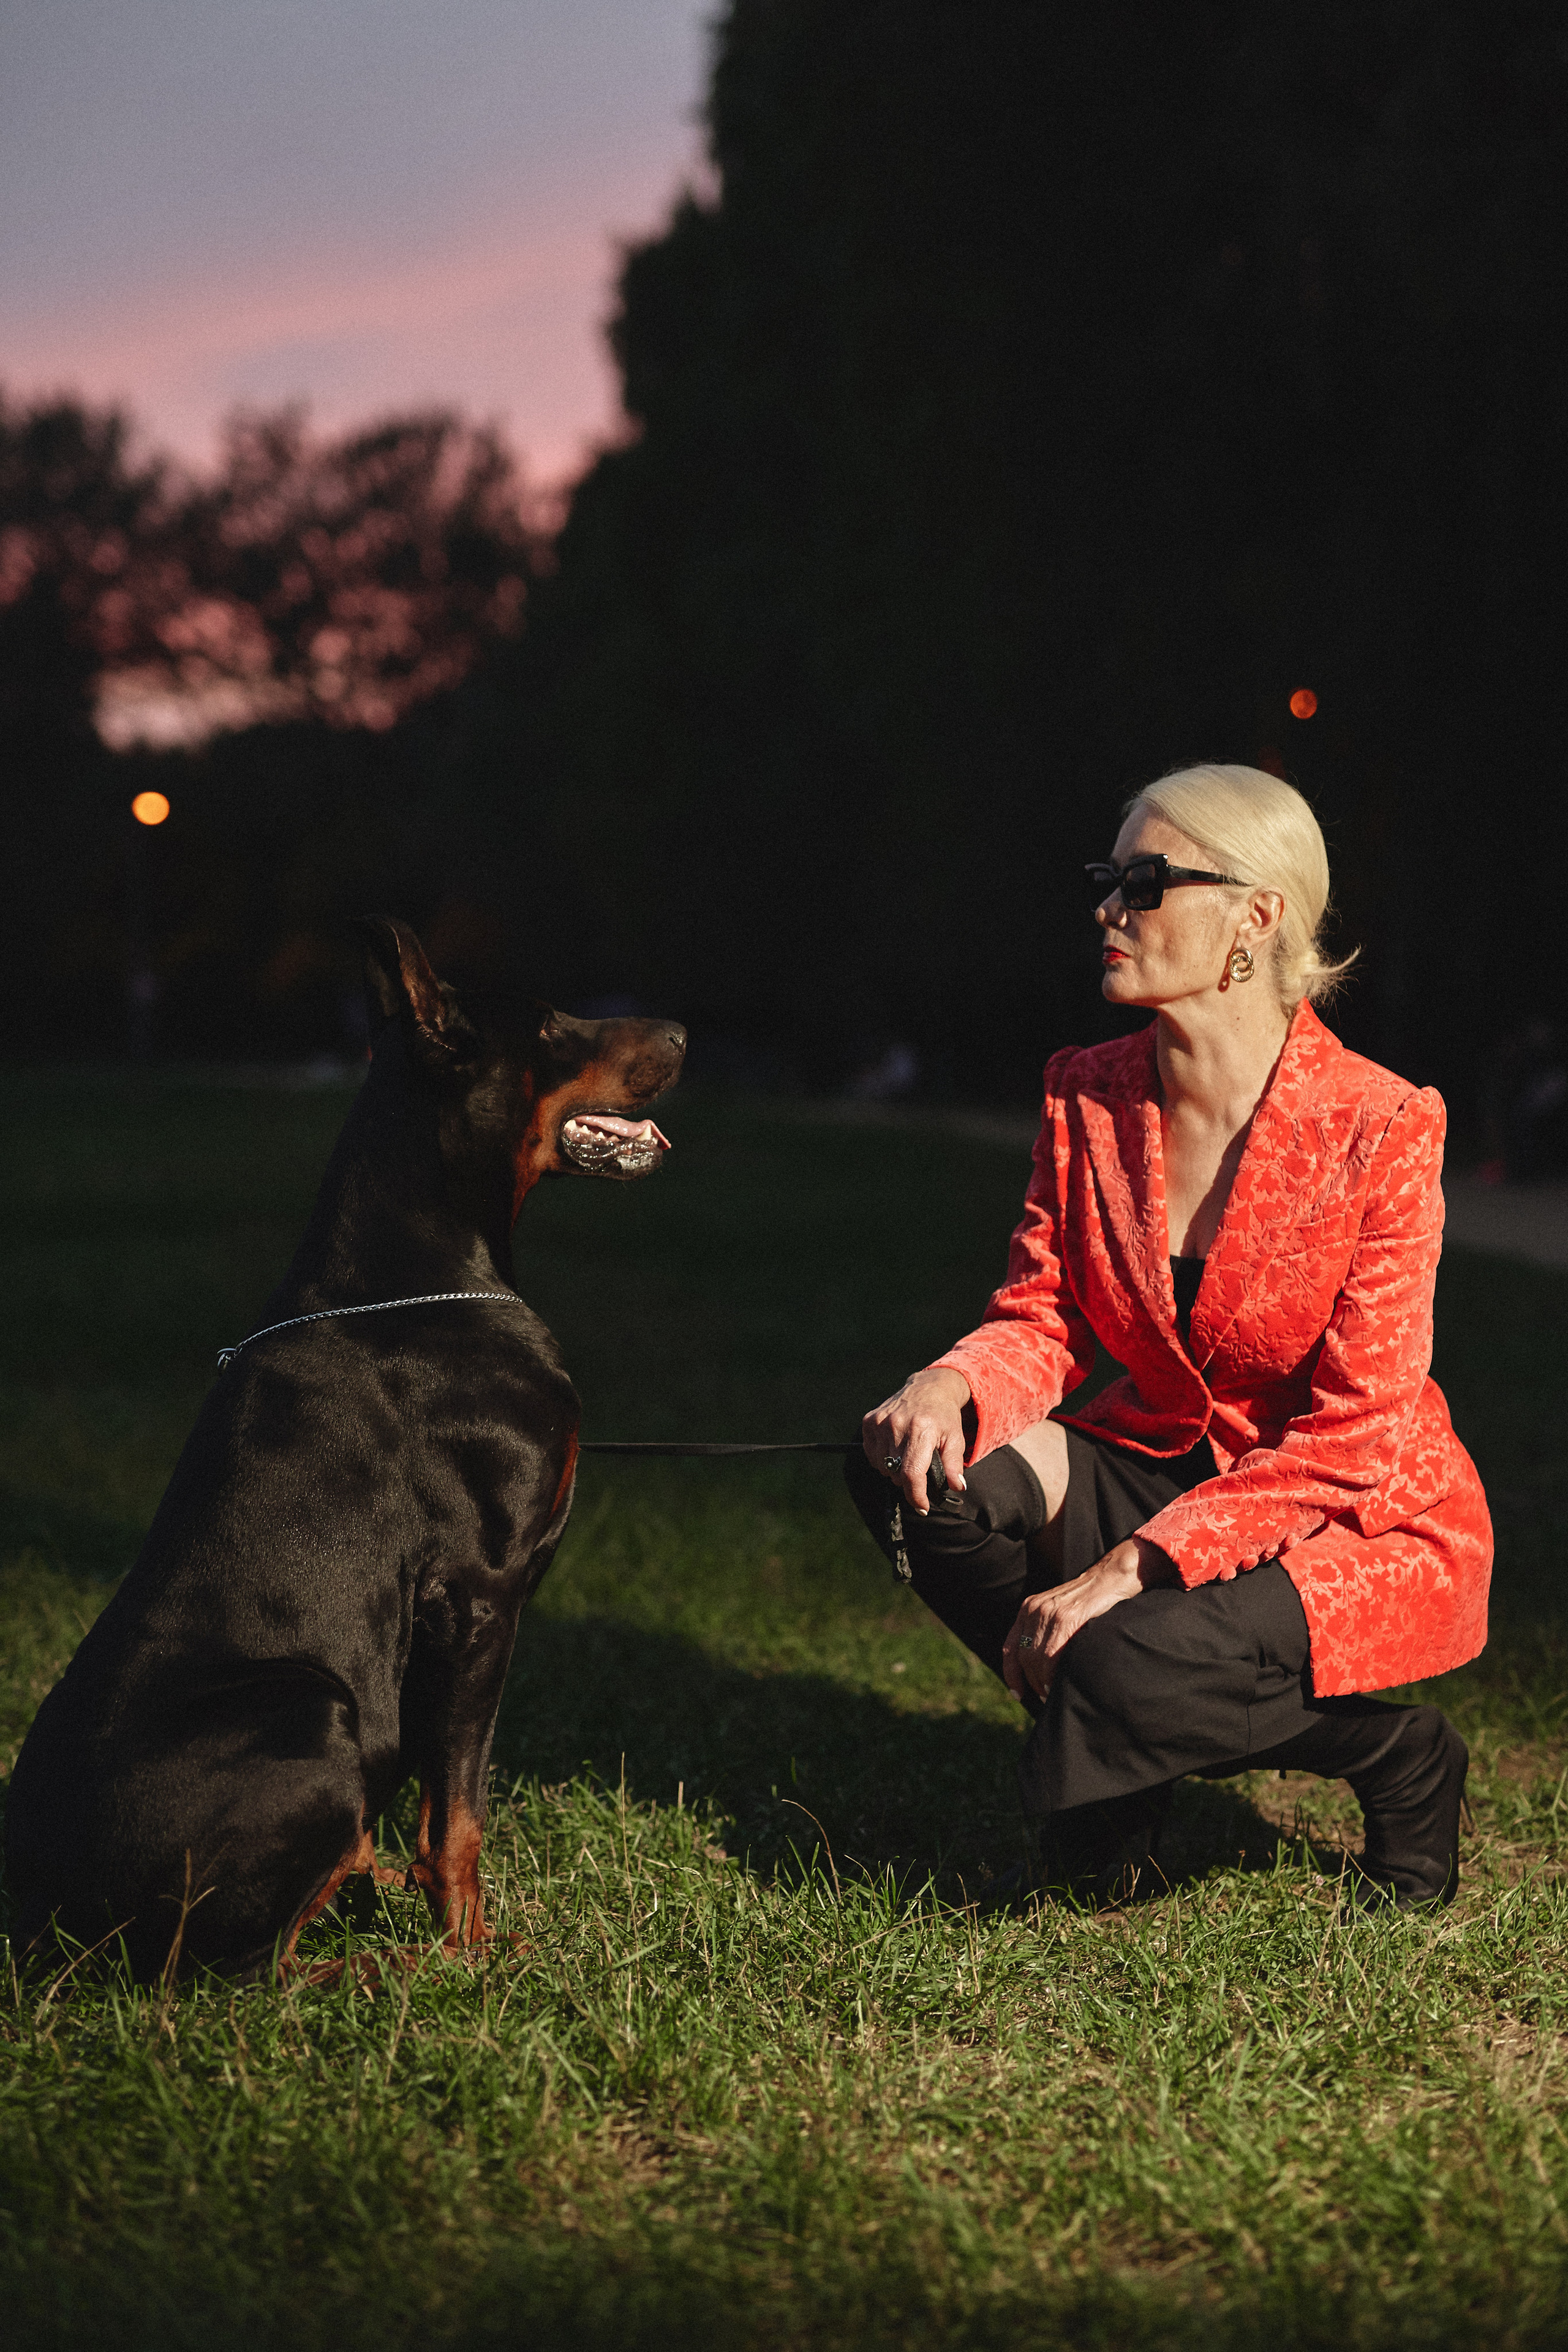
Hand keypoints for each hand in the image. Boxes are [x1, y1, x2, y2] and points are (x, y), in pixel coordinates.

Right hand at [861, 1367, 970, 1514]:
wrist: (928, 1387)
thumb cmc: (943, 1416)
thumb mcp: (955, 1439)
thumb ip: (954, 1465)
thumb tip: (957, 1487)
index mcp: (921, 1430)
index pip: (912, 1473)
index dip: (915, 1496)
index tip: (922, 1507)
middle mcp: (897, 1425)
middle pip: (896, 1473)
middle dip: (909, 1480)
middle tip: (920, 1469)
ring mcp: (880, 1422)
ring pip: (882, 1467)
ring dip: (894, 1470)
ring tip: (908, 1456)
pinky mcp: (869, 1421)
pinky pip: (871, 1454)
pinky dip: (883, 1458)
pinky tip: (895, 1448)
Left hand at [1001, 1537, 1176, 1703]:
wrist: (1109, 1578)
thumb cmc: (1088, 1601)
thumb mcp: (1058, 1612)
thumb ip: (1045, 1631)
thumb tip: (1038, 1667)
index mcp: (1028, 1609)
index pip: (1010, 1647)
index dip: (1011, 1674)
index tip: (1017, 1694)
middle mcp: (1034, 1609)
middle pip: (1023, 1656)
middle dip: (1031, 1682)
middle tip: (1044, 1697)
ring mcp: (1048, 1612)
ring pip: (1035, 1658)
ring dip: (1042, 1681)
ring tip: (1052, 1693)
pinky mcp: (1066, 1617)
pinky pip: (1051, 1654)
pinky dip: (1052, 1673)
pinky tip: (1059, 1682)